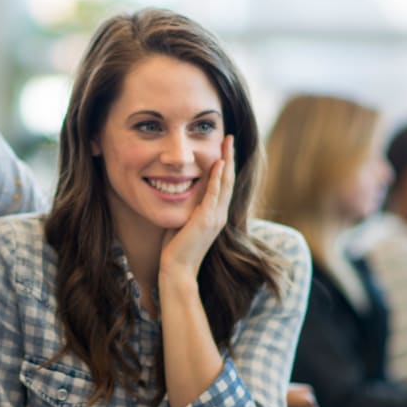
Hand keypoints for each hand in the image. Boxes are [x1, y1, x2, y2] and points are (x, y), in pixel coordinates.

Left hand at [160, 135, 235, 278]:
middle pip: (228, 179)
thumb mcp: (184, 220)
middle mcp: (219, 214)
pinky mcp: (206, 220)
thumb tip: (179, 189)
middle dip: (229, 157)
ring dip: (226, 161)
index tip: (224, 147)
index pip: (223, 184)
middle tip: (230, 137)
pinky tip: (219, 163)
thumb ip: (188, 206)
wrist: (177, 269)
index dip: (225, 164)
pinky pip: (214, 194)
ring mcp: (215, 217)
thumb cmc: (176, 247)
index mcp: (215, 214)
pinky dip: (217, 177)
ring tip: (227, 143)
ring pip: (224, 183)